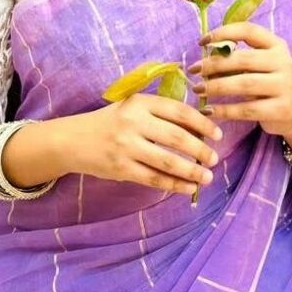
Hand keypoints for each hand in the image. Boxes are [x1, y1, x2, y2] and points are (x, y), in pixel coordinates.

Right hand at [65, 94, 222, 195]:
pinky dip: (174, 185)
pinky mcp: (121, 168)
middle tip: (214, 159)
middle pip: (177, 137)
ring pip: (167, 161)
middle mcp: (134, 122)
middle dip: (201, 150)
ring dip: (191, 171)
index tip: (217, 134)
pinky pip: (154, 179)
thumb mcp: (133, 106)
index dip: (201, 123)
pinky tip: (189, 188)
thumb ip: (160, 112)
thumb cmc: (111, 121)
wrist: (74, 139)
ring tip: (207, 177)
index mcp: (140, 102)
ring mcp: (127, 147)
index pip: (179, 111)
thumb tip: (199, 125)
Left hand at [190, 22, 291, 138]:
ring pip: (244, 84)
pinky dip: (224, 110)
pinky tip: (208, 110)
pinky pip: (247, 109)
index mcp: (276, 45)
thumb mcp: (258, 65)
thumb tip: (203, 58)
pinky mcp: (282, 109)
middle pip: (243, 59)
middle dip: (214, 64)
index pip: (248, 31)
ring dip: (216, 86)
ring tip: (198, 90)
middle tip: (193, 70)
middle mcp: (284, 62)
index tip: (201, 42)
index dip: (223, 33)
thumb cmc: (267, 83)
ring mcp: (285, 86)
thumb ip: (237, 58)